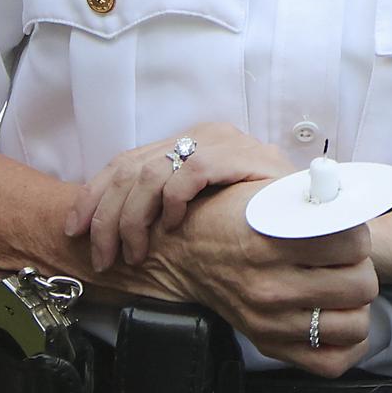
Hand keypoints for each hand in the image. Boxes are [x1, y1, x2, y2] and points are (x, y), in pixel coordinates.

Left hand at [66, 121, 289, 272]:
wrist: (317, 220)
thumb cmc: (257, 222)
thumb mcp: (202, 213)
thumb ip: (165, 211)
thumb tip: (112, 234)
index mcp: (185, 145)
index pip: (123, 163)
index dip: (93, 196)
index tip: (74, 230)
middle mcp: (199, 136)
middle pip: (129, 168)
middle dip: (106, 216)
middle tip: (104, 256)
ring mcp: (221, 142)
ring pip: (152, 172)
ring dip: (134, 218)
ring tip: (136, 252)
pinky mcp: (243, 155)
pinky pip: (194, 170)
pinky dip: (175, 198)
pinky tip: (173, 225)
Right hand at [135, 183, 377, 377]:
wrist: (186, 251)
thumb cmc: (233, 216)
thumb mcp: (267, 194)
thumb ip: (313, 199)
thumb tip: (357, 204)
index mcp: (272, 243)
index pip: (353, 244)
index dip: (358, 235)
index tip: (346, 232)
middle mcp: (271, 287)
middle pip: (361, 286)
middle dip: (361, 269)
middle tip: (345, 261)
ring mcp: (271, 322)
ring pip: (355, 326)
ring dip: (356, 306)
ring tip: (341, 289)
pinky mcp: (270, 344)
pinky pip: (332, 363)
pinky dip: (347, 345)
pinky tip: (338, 319)